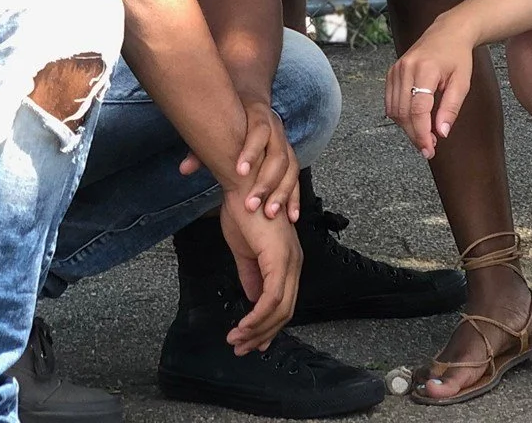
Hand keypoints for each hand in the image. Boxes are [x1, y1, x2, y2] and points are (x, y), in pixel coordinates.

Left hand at [180, 98, 299, 221]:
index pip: (259, 131)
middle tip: (252, 204)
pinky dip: (294, 198)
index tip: (239, 172)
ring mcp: (286, 145)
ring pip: (291, 169)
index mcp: (259, 117)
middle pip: (278, 156)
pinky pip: (296, 179)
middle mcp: (277, 130)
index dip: (252, 151)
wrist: (250, 102)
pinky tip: (291, 216)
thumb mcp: (215, 127)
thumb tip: (185, 169)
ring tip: (270, 213)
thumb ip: (201, 149)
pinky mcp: (291, 159)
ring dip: (282, 193)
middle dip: (266, 182)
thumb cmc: (230, 119)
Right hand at [218, 193, 302, 352]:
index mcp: (288, 260)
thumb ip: (251, 275)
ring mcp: (289, 261)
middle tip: (241, 348)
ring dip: (258, 329)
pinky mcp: (279, 259)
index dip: (269, 325)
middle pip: (285, 311)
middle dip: (263, 334)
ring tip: (237, 340)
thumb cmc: (243, 211)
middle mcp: (294, 262)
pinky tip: (243, 325)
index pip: (284, 302)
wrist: (242, 184)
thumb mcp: (245, 250)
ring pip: (280, 309)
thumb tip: (252, 299)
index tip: (251, 341)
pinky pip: (272, 298)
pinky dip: (257, 316)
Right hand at [384, 16, 475, 158]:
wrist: (447, 32)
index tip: (429, 149)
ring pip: (394, 110)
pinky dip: (400, 116)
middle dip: (415, 134)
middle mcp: (406, 68)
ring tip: (424, 135)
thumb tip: (441, 133)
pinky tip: (414, 121)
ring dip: (407, 128)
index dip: (422, 133)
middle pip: (404, 112)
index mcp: (426, 69)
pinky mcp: (392, 72)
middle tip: (429, 147)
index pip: (418, 109)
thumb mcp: (462, 82)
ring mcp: (396, 69)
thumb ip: (451, 108)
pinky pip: (390, 102)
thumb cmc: (457, 56)